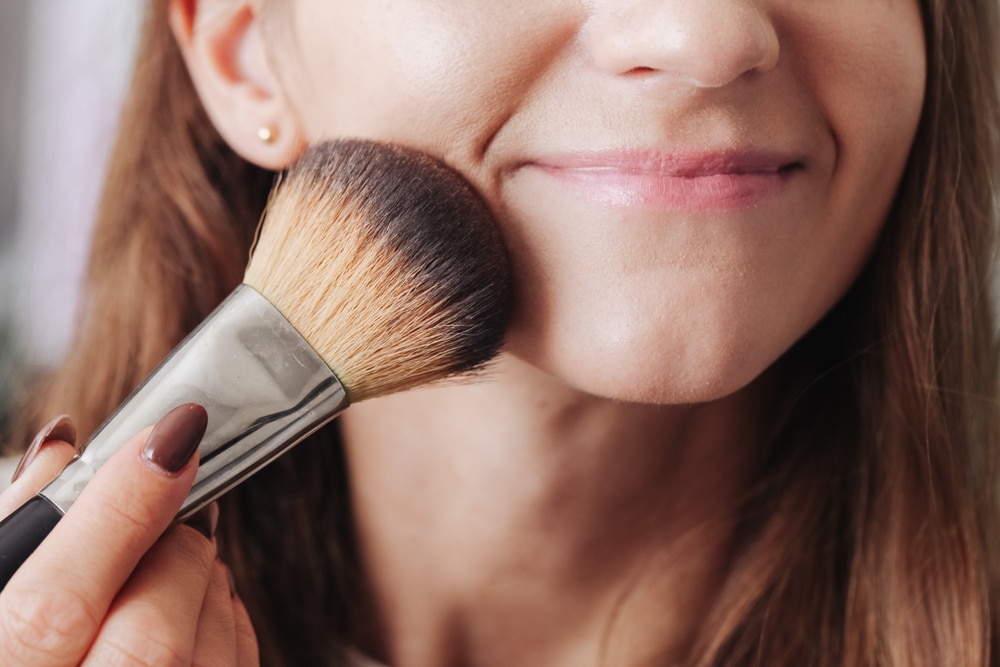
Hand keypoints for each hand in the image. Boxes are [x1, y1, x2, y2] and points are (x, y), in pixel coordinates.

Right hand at [0, 405, 258, 665]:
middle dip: (171, 546)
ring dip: (203, 579)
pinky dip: (225, 618)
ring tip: (173, 555)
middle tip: (166, 510)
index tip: (172, 435)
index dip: (119, 512)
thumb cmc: (20, 642)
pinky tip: (196, 601)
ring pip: (205, 648)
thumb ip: (15, 536)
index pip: (53, 609)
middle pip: (149, 631)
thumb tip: (65, 451)